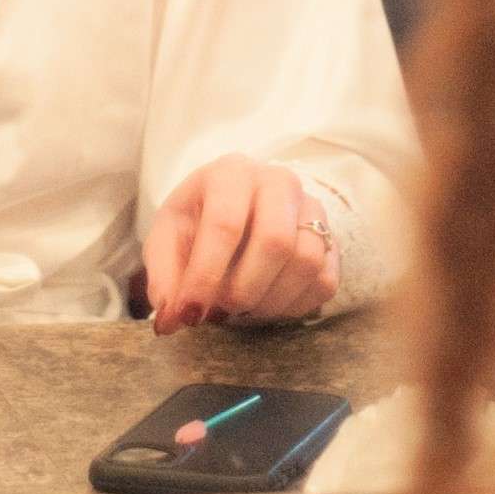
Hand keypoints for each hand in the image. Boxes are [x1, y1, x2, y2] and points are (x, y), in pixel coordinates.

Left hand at [143, 157, 339, 330]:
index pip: (225, 224)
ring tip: (241, 310)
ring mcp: (311, 208)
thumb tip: (168, 320)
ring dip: (270, 301)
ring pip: (307, 262)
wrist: (237, 211)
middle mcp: (278, 182)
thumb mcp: (168, 239)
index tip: (190, 313)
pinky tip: (266, 306)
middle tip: (220, 313)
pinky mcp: (331, 239)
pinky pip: (325, 281)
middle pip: (276, 240)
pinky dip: (294, 306)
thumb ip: (162, 278)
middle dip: (244, 290)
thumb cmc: (198, 223)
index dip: (206, 275)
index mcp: (231, 173)